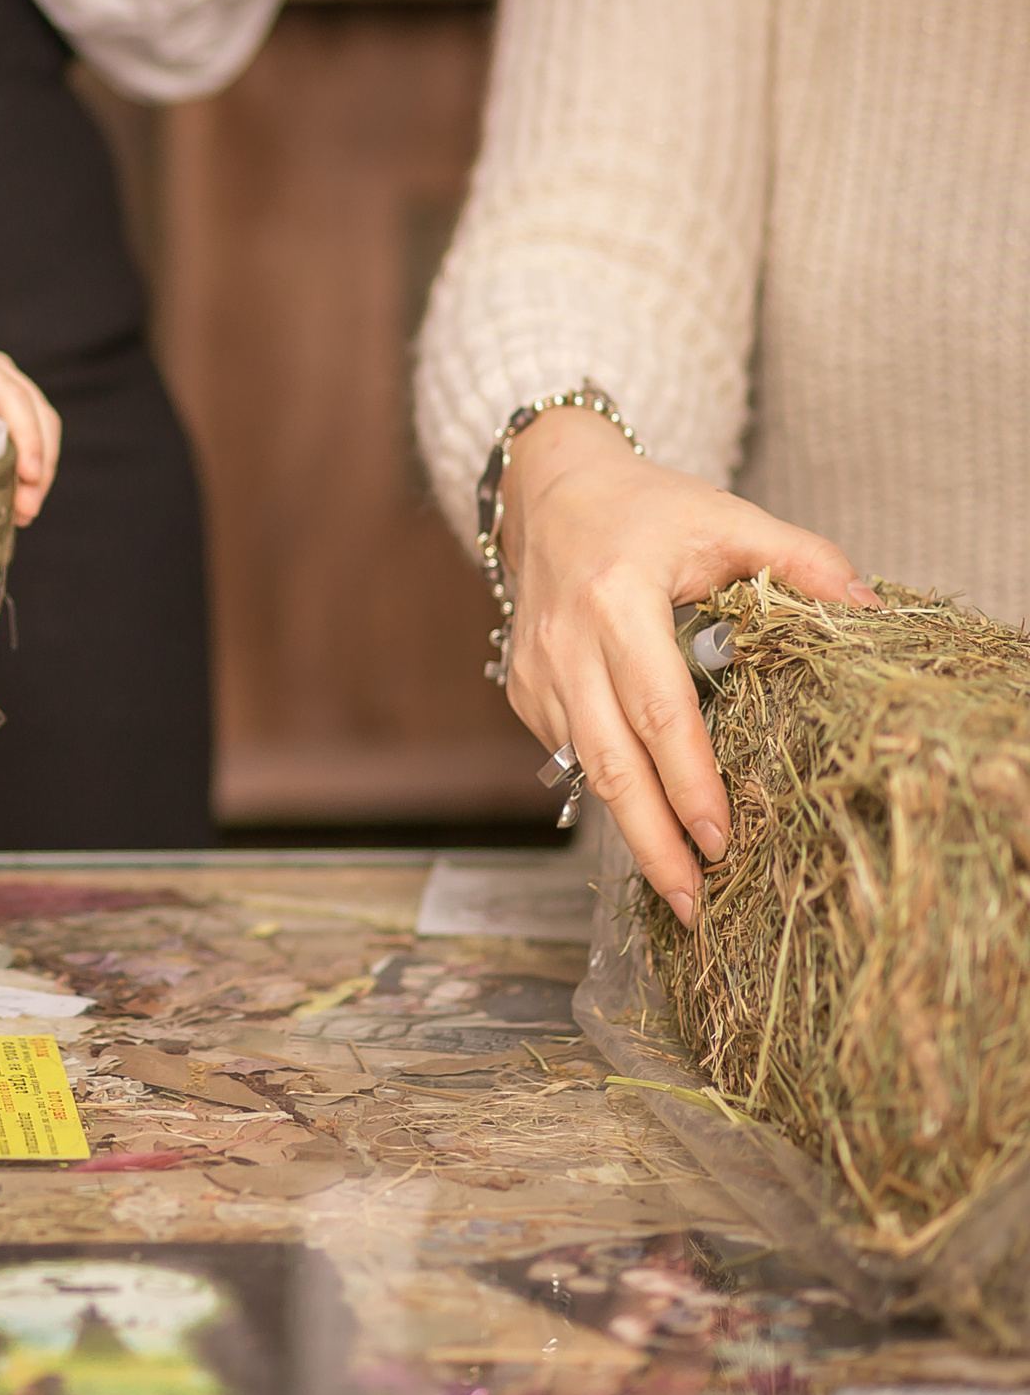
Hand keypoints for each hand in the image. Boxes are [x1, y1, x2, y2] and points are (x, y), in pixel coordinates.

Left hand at [0, 344, 60, 526]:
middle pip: (35, 413)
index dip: (25, 433)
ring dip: (35, 476)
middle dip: (37, 461)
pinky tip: (13, 511)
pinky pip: (26, 453)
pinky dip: (24, 482)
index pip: (7, 394)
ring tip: (20, 514)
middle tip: (25, 507)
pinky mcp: (0, 428)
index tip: (27, 475)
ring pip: (40, 434)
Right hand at [499, 407, 876, 924]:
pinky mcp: (522, 688)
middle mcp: (565, 642)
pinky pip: (568, 752)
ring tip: (677, 881)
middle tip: (691, 902)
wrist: (550, 492)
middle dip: (651, 840)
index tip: (722, 838)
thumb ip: (803, 561)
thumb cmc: (646, 509)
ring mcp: (535, 670)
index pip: (659, 708)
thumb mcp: (728, 519)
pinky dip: (607, 788)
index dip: (690, 780)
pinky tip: (642, 816)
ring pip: (582, 769)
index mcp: (616, 599)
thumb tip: (872, 615)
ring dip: (630, 827)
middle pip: (609, 763)